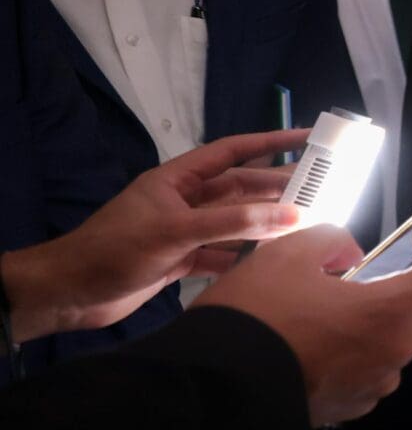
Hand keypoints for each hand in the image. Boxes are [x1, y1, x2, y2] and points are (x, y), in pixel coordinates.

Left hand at [1, 128, 307, 337]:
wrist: (71, 292)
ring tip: (307, 226)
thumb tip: (291, 215)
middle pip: (240, 189)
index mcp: (177, 180)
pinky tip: (271, 263)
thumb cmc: (115, 250)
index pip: (232, 152)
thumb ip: (233, 223)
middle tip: (322, 190)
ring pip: (235, 223)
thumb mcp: (175, 231)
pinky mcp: (180, 262)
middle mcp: (183, 202)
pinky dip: (246, 258)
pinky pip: (223, 255)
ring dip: (266, 225)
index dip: (271, 142)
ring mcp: (183, 232)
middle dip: (277, 189)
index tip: (308, 137)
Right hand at [197, 221, 411, 426]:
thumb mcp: (286, 253)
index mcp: (392, 311)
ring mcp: (379, 384)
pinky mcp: (356, 406)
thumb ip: (332, 241)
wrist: (213, 388)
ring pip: (405, 338)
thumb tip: (348, 256)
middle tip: (394, 261)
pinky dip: (360, 347)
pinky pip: (374, 368)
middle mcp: (398, 352)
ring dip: (385, 315)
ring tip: (330, 306)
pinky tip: (316, 341)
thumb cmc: (252, 316)